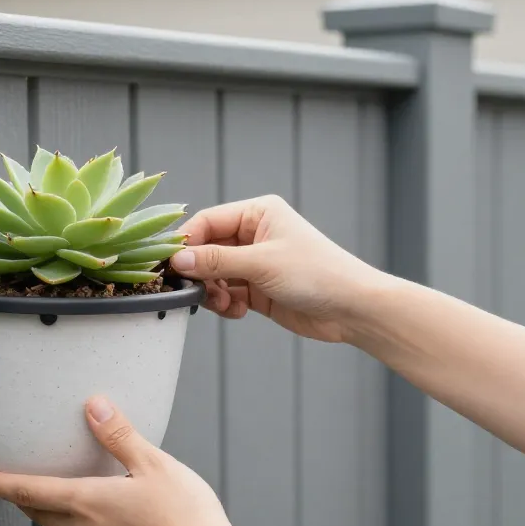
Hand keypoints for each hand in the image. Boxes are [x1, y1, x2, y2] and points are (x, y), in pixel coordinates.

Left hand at [0, 397, 235, 525]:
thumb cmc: (185, 515)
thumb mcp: (153, 463)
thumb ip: (119, 435)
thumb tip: (93, 406)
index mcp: (87, 503)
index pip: (28, 491)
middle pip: (39, 513)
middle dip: (21, 498)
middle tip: (9, 485)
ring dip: (52, 510)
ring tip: (55, 494)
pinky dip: (82, 524)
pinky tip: (102, 515)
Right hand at [171, 195, 385, 342]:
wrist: (352, 309)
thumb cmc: (316, 273)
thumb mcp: (262, 263)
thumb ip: (216, 261)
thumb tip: (178, 260)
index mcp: (258, 214)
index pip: (208, 221)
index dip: (188, 242)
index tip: (172, 265)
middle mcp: (254, 235)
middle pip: (207, 249)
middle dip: (201, 272)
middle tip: (196, 291)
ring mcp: (255, 263)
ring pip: (215, 274)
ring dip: (213, 291)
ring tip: (225, 304)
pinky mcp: (258, 289)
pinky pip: (228, 293)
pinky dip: (226, 304)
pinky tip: (238, 311)